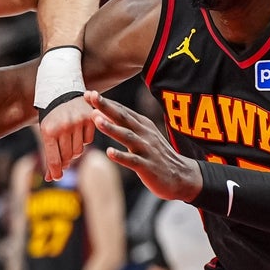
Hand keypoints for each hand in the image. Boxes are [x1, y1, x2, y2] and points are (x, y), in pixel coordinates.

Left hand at [38, 97, 96, 180]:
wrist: (61, 90)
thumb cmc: (51, 116)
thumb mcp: (45, 133)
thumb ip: (49, 156)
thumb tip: (51, 178)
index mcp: (49, 131)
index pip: (54, 159)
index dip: (55, 172)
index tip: (56, 177)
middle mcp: (64, 126)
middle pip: (67, 157)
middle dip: (64, 160)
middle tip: (62, 159)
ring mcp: (78, 122)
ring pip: (79, 150)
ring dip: (74, 150)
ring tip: (69, 142)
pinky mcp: (90, 118)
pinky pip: (88, 140)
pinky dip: (83, 140)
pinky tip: (77, 132)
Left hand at [85, 91, 201, 200]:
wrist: (181, 176)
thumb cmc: (156, 155)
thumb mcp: (143, 136)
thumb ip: (125, 125)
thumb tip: (102, 114)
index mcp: (142, 125)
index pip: (121, 110)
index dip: (105, 102)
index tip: (88, 93)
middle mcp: (144, 134)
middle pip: (123, 117)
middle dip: (106, 107)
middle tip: (91, 97)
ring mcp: (146, 149)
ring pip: (127, 136)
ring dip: (111, 128)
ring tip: (96, 120)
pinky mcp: (147, 166)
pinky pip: (133, 160)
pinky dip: (121, 156)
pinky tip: (109, 152)